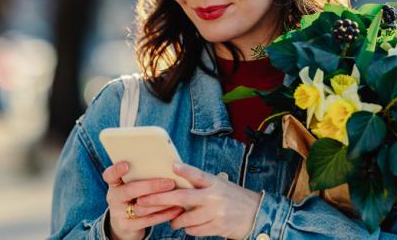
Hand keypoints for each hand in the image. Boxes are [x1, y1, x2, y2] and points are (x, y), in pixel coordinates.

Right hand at [102, 161, 183, 239]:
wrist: (125, 224)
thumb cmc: (134, 197)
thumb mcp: (132, 186)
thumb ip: (142, 176)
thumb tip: (168, 165)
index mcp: (114, 184)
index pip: (109, 175)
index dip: (116, 170)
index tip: (127, 164)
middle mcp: (113, 197)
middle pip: (130, 190)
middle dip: (151, 186)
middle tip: (170, 183)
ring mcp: (118, 213)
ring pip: (141, 207)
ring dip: (160, 201)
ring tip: (176, 195)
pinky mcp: (127, 226)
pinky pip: (148, 221)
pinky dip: (163, 215)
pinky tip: (176, 209)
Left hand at [135, 163, 261, 238]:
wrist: (254, 214)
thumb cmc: (231, 197)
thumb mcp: (219, 184)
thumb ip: (200, 183)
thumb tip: (176, 175)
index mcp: (214, 182)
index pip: (198, 175)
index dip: (186, 170)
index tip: (173, 166)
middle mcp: (214, 197)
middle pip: (182, 197)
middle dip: (159, 200)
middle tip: (142, 201)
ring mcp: (214, 213)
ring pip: (184, 219)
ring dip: (174, 220)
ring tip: (173, 219)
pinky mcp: (216, 228)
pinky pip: (193, 230)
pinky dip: (187, 229)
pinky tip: (187, 226)